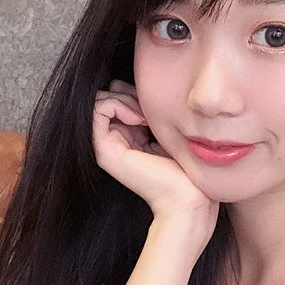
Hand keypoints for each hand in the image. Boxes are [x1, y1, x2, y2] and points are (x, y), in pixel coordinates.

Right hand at [92, 79, 219, 243]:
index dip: (132, 93)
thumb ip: (149, 112)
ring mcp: (106, 148)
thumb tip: (128, 86)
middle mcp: (113, 143)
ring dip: (122, 98)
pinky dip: (116, 104)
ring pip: (99, 101)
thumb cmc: (186, 169)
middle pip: (106, 97)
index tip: (153, 106)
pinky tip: (137, 118)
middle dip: (126, 93)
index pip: (116, 98)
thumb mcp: (165, 130)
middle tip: (147, 109)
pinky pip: (97, 110)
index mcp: (128, 139)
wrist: (187, 198)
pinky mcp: (104, 151)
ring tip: (143, 114)